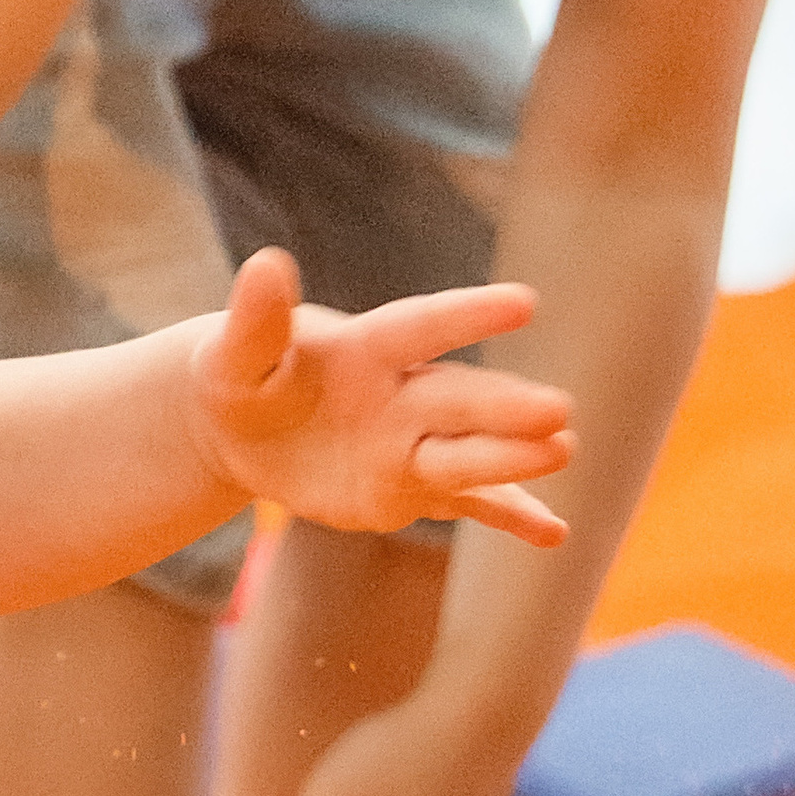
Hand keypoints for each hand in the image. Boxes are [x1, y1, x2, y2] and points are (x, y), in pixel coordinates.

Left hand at [188, 251, 572, 545]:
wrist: (242, 431)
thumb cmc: (238, 378)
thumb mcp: (232, 355)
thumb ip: (256, 320)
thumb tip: (265, 262)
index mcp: (366, 348)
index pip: (420, 328)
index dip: (466, 316)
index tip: (524, 303)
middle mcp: (403, 394)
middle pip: (458, 400)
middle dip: (505, 408)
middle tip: (556, 412)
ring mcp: (411, 446)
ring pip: (467, 454)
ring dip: (513, 457)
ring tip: (562, 452)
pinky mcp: (410, 491)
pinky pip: (466, 504)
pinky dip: (507, 516)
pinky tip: (554, 533)